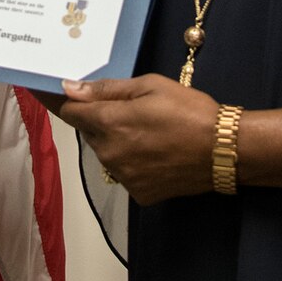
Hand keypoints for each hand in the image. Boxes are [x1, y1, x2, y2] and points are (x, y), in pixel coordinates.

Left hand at [57, 75, 220, 203]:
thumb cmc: (189, 111)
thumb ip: (107, 89)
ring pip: (106, 153)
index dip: (64, 100)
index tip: (57, 92)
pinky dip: (132, 162)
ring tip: (150, 132)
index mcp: (109, 123)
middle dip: (101, 120)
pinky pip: (124, 173)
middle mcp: (109, 153)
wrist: (224, 150)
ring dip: (116, 141)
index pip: (69, 111)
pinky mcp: (138, 193)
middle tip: (131, 111)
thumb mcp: (151, 86)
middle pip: (89, 132)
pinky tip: (156, 153)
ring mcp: (123, 177)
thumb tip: (69, 89)